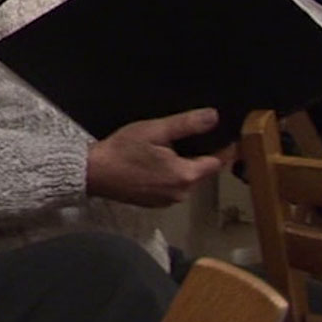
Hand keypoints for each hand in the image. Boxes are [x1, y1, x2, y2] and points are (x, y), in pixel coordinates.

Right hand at [86, 108, 224, 207]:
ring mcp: (167, 201)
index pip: (216, 162)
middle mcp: (181, 193)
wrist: (93, 173)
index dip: (224, 148)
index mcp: (185, 175)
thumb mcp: (155, 130)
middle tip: (188, 137)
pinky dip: (168, 176)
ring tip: (168, 149)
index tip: (229, 136)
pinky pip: (171, 187)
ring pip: (184, 180)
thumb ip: (186, 124)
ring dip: (182, 167)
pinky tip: (154, 164)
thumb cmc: (123, 149)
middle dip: (198, 156)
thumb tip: (215, 116)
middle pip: (200, 172)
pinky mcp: (153, 204)